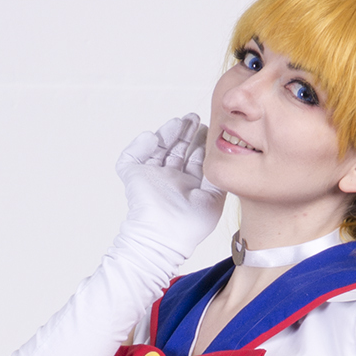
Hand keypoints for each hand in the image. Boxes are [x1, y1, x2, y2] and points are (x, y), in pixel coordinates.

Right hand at [115, 114, 225, 266]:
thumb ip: (218, 178)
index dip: (200, 143)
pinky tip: (152, 138)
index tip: (208, 128)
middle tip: (194, 118)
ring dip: (167, 133)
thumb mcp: (214, 199)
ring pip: (157, 148)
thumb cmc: (189, 226)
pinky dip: (139, 145)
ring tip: (178, 121)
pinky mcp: (134, 178)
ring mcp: (152, 178)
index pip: (194, 159)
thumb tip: (223, 160)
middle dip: (185, 133)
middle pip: (177, 149)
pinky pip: (131, 157)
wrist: (163, 236)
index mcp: (188, 186)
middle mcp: (170, 181)